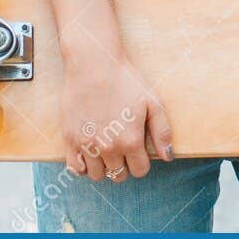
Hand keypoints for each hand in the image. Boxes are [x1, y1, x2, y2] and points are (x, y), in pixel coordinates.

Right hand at [59, 48, 174, 181]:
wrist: (94, 63)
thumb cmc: (125, 80)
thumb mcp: (152, 102)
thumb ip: (162, 132)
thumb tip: (168, 157)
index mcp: (130, 141)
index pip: (139, 170)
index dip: (141, 162)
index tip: (138, 151)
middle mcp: (108, 147)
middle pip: (119, 175)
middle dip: (124, 165)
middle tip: (122, 148)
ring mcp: (87, 145)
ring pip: (97, 175)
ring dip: (104, 166)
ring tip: (106, 149)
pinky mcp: (70, 139)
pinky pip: (76, 168)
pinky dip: (83, 166)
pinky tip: (89, 153)